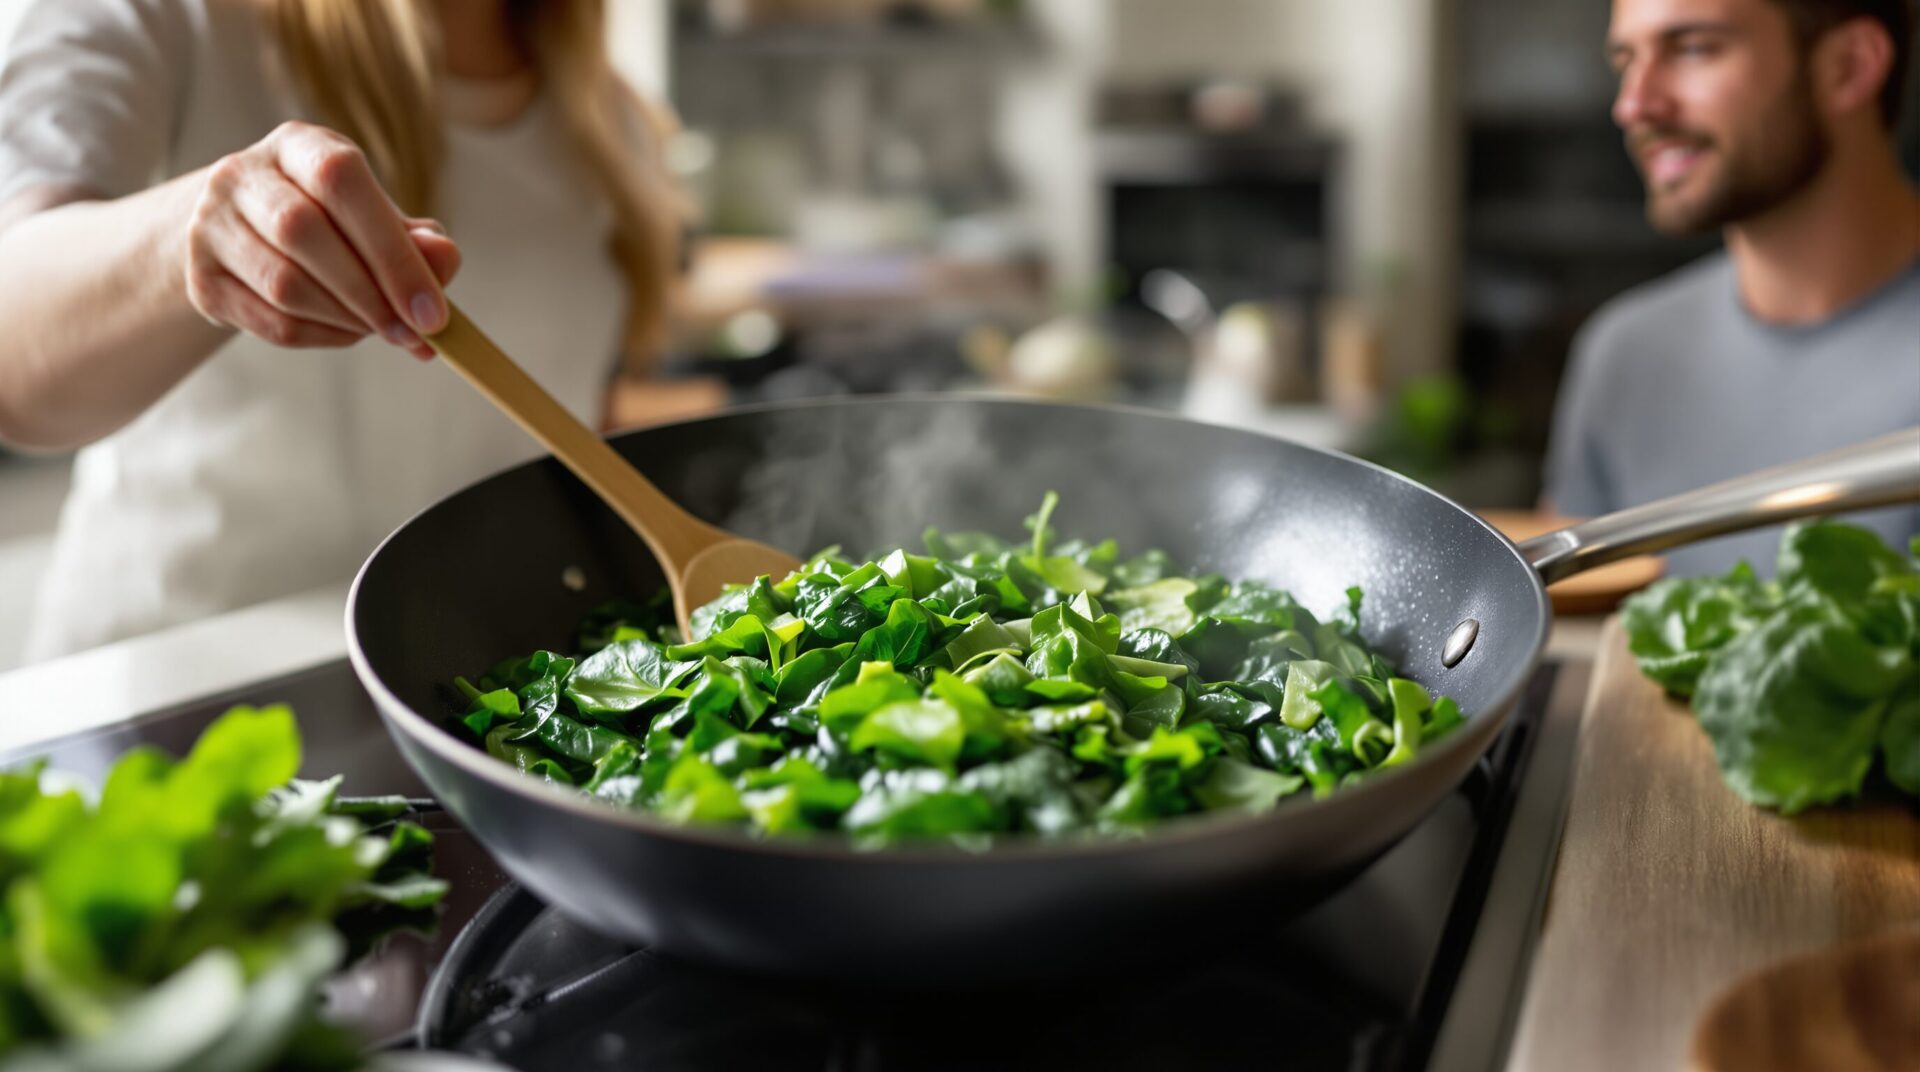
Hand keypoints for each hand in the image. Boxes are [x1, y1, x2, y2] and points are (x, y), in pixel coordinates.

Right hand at [181, 122, 460, 359]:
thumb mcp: (375, 216)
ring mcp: (212, 226)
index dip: (391, 249)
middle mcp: (243, 175)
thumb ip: (415, 238)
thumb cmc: (331, 222)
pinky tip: (346, 331)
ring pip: (285, 286)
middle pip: (304, 233)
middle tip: (415, 333)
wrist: (243, 234)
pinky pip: (271, 322)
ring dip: (348, 320)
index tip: (432, 309)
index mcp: (298, 146)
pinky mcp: (202, 280)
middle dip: (372, 294)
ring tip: (384, 329)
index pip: (340, 180)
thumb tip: (444, 258)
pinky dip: (323, 337)